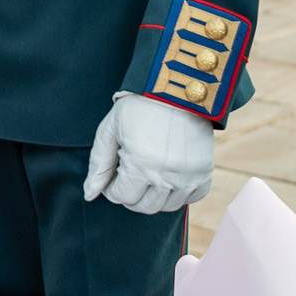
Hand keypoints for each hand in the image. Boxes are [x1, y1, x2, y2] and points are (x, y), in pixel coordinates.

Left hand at [82, 93, 214, 213]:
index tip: (114, 178)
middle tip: (129, 178)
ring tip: (147, 176)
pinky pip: (192, 198)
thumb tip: (89, 195)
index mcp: (140, 164)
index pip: (122, 197)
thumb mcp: (111, 130)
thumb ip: (99, 165)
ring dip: (153, 196)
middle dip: (131, 195)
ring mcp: (188, 176)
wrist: (178, 89)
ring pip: (167, 206)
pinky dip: (180, 193)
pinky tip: (169, 177)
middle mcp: (167, 175)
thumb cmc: (140, 106)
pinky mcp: (205, 172)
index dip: (113, 189)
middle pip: (144, 206)